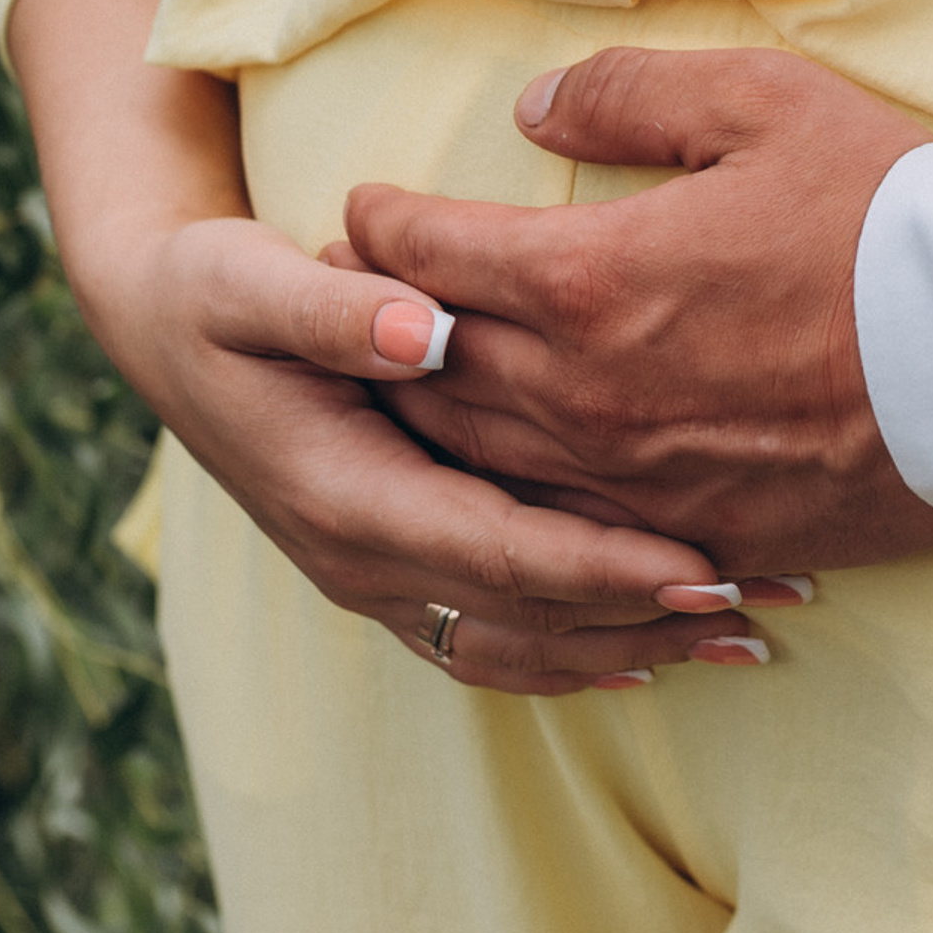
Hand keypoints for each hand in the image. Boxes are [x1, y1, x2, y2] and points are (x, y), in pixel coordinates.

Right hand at [10, 0, 800, 698]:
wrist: (163, 329)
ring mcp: (376, 576)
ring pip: (520, 645)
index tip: (701, 563)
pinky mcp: (394, 567)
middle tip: (769, 601)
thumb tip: (419, 324)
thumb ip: (334, 304)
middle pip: (528, 617)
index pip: (496, 550)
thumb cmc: (214, 293)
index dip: (601, 563)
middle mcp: (362, 558)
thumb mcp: (252, 282)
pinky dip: (582, 650)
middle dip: (649, 616)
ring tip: (747, 632)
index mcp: (343, 495)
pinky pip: (498, 637)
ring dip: (632, 646)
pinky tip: (658, 650)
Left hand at [340, 45, 932, 578]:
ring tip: (405, 383)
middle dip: (377, 328)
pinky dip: (515, 502)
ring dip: (427, 419)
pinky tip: (507, 482)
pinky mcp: (696, 535)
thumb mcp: (761, 101)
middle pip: (431, 369)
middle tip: (352, 299)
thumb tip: (533, 107)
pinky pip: (565, 532)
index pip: (431, 255)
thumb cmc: (889, 212)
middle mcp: (587, 395)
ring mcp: (637, 481)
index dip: (381, 224)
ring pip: (480, 463)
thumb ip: (626, 92)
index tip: (361, 209)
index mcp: (588, 280)